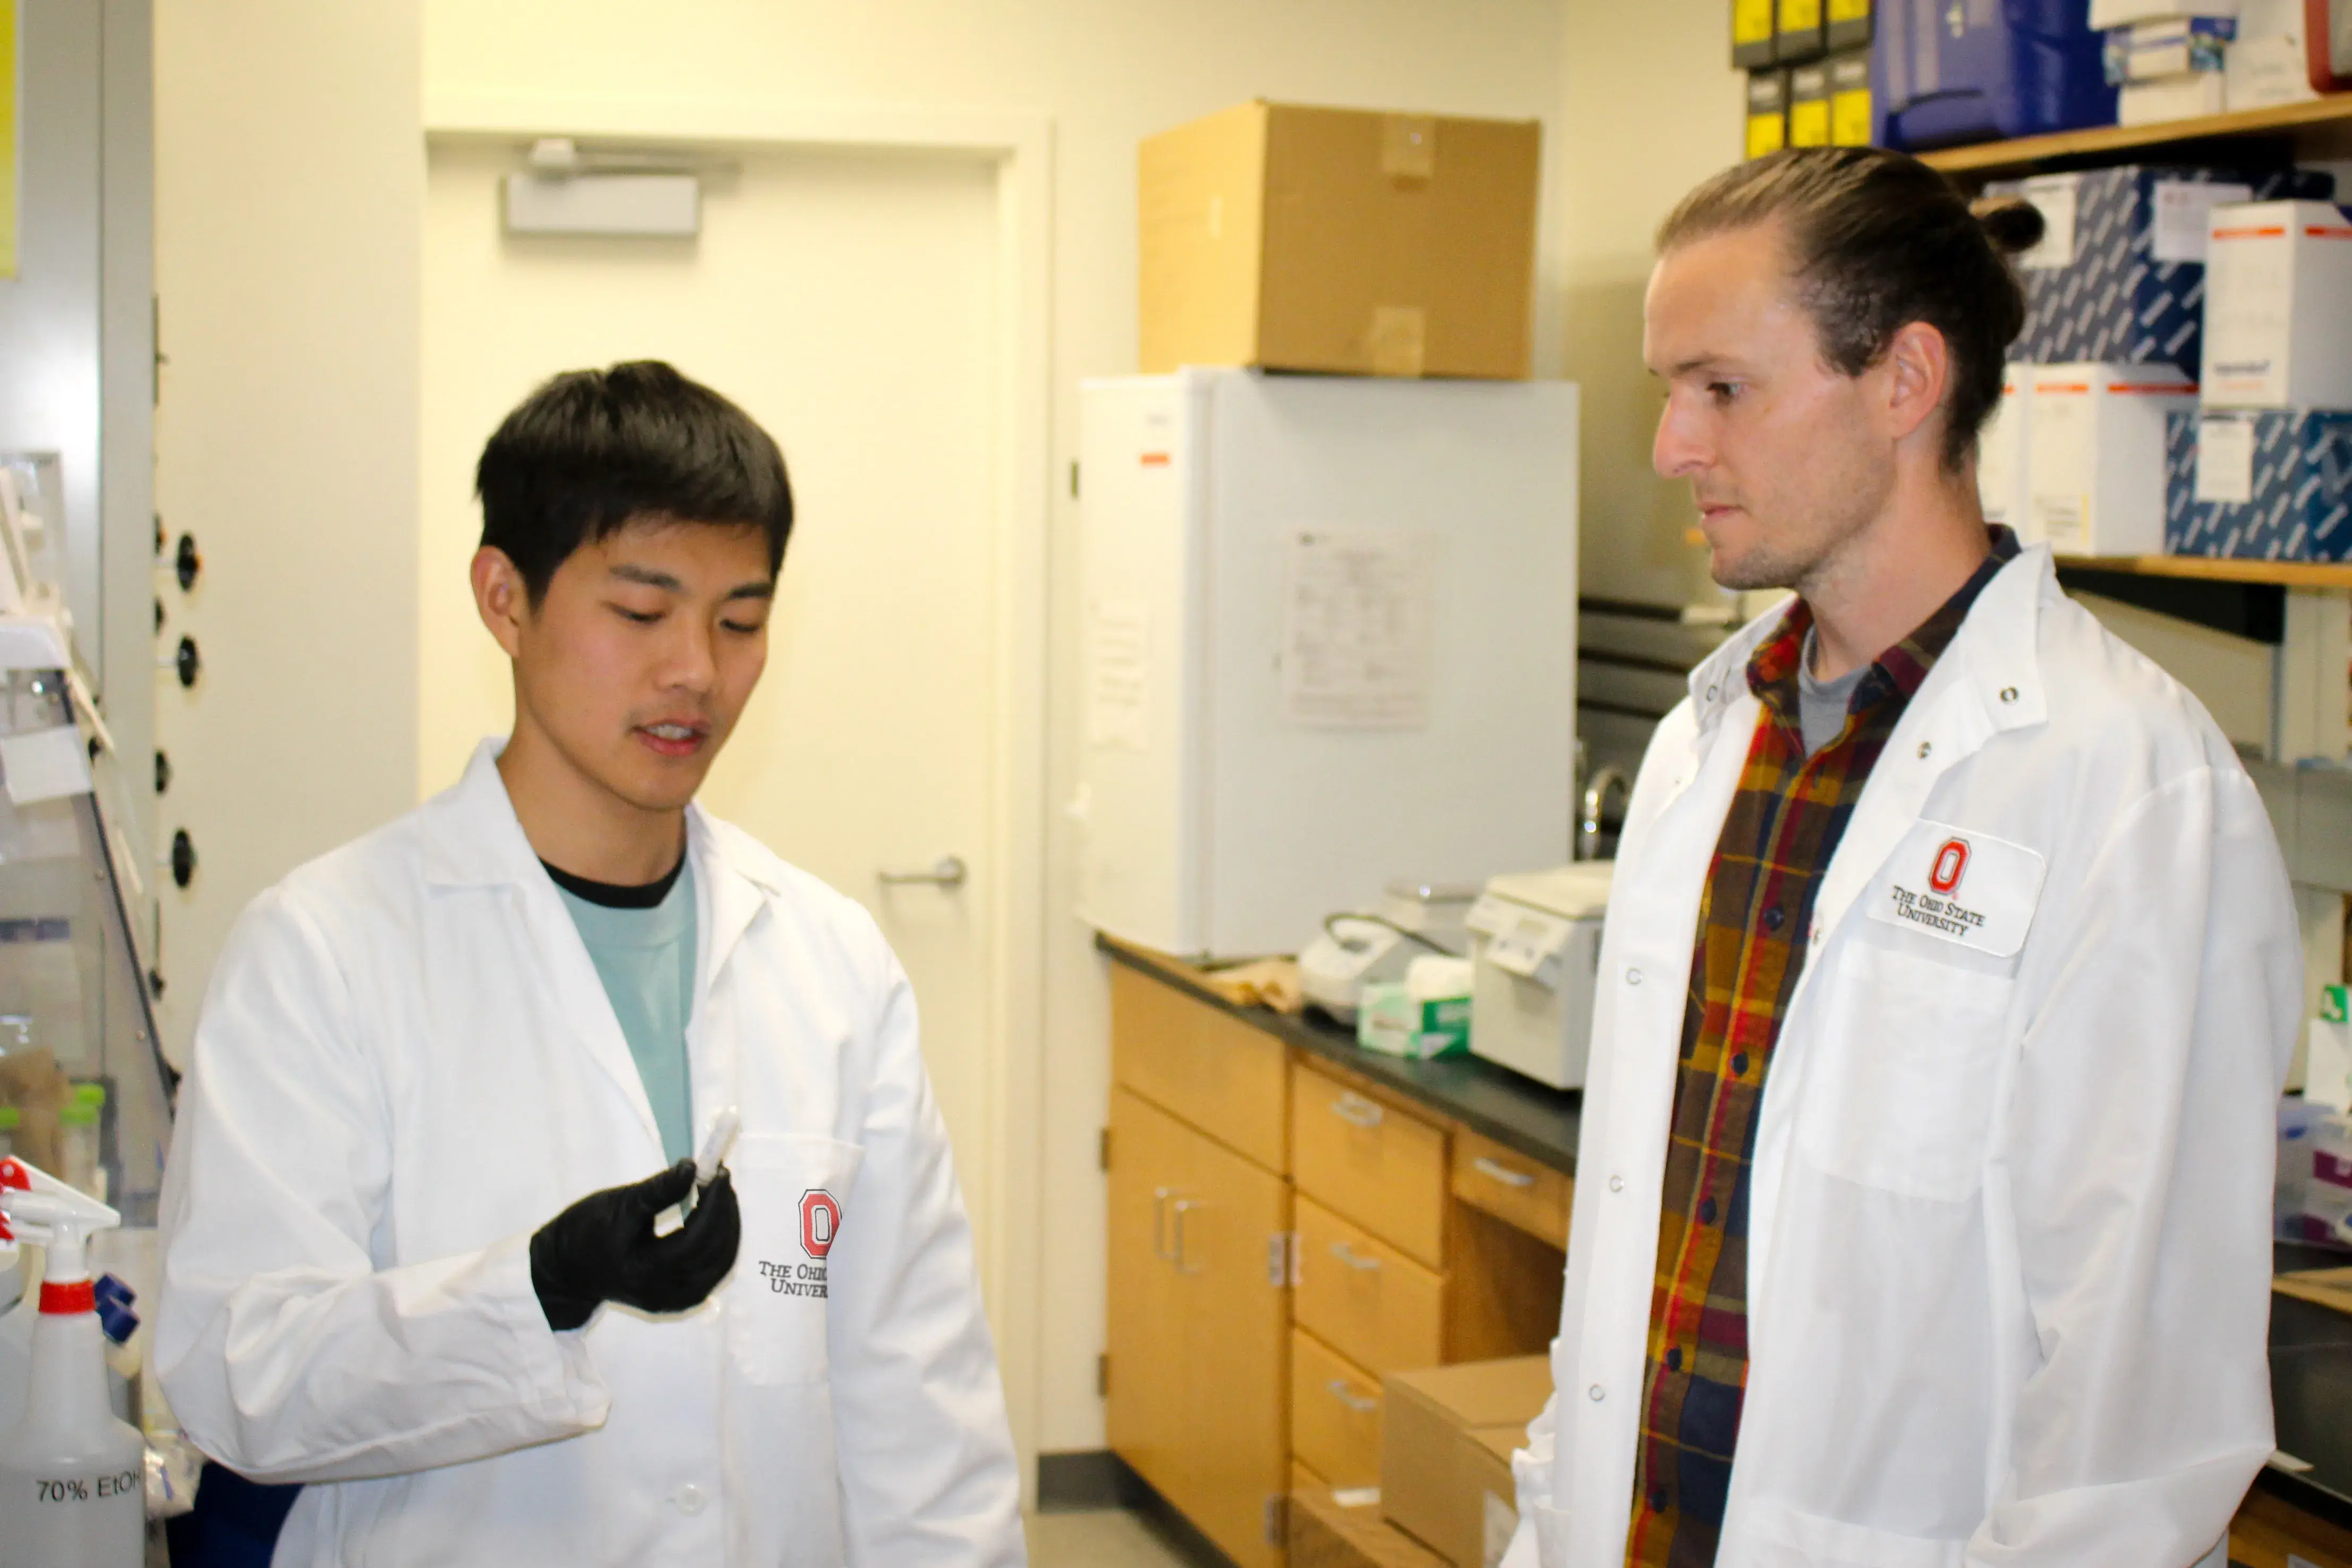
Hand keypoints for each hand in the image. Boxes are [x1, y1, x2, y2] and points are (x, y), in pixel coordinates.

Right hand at [529, 1159, 740, 1331]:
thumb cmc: (587, 1232)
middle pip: (714, 1254)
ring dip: (727, 1227)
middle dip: (725, 1212)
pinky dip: (719, 1244)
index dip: (714, 1205)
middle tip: (721, 1179)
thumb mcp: (619, 1205)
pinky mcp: (678, 1300)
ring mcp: (672, 1301)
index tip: (719, 1173)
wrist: (568, 1270)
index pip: (696, 1240)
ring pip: (719, 1265)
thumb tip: (692, 1167)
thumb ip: (657, 1190)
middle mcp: (663, 1294)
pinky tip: (713, 1220)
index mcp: (644, 1271)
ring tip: (720, 1194)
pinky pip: (712, 1273)